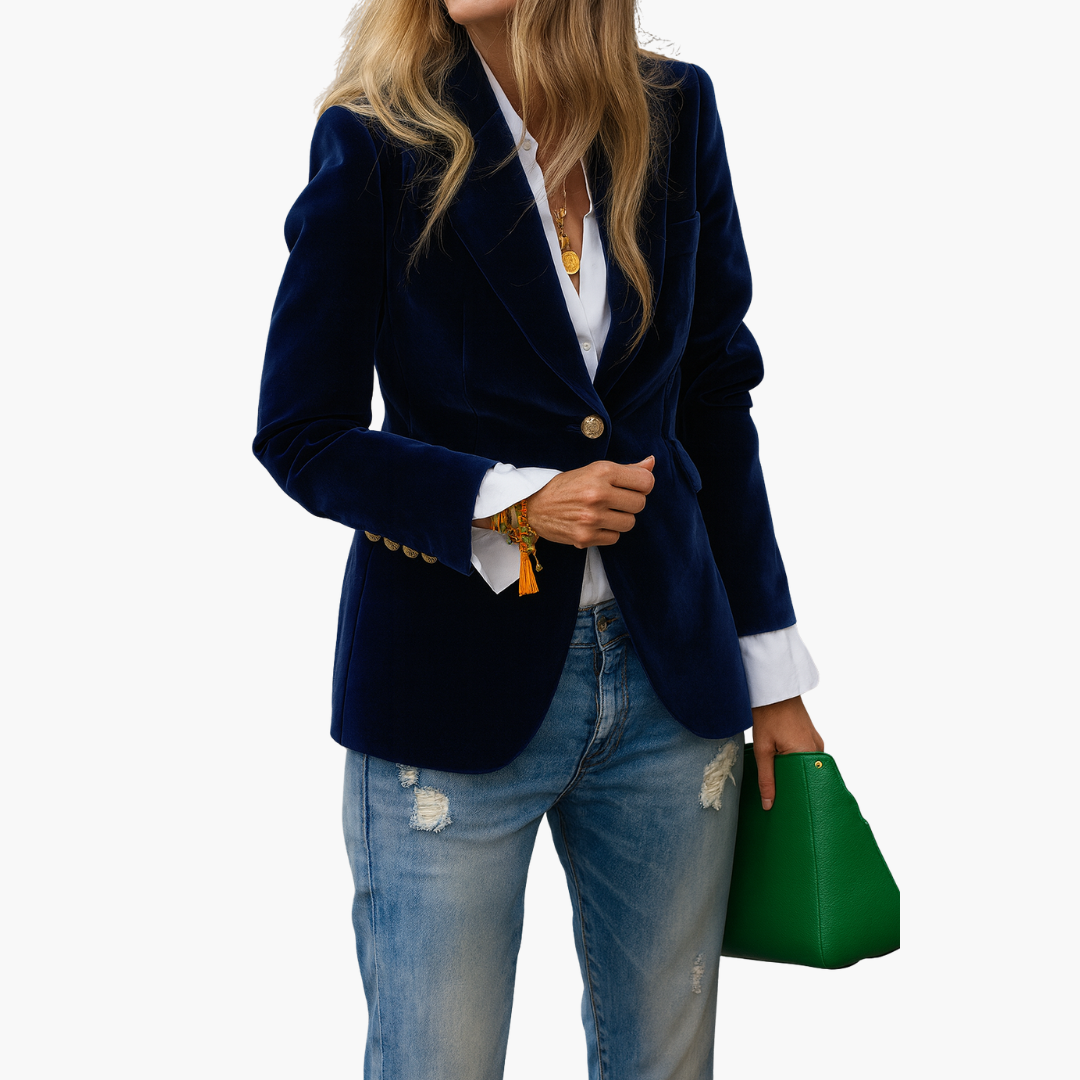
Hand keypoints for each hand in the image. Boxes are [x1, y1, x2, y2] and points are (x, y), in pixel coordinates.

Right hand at [522, 457, 655, 547]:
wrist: (533, 506)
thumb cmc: (567, 486)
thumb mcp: (594, 470)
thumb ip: (625, 469)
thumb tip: (652, 462)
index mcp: (602, 472)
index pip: (645, 481)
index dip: (643, 485)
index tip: (632, 486)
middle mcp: (597, 493)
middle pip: (640, 504)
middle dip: (631, 503)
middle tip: (615, 500)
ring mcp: (591, 517)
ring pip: (629, 523)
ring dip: (620, 519)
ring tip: (604, 512)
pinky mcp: (585, 537)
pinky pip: (615, 537)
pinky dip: (608, 532)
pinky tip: (594, 524)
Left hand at [751, 695, 824, 810]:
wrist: (773, 690)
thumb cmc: (768, 716)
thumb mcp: (764, 750)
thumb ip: (767, 778)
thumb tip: (769, 804)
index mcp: (808, 753)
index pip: (806, 785)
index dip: (795, 797)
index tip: (785, 808)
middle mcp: (817, 749)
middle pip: (807, 777)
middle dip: (793, 787)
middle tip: (779, 799)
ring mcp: (815, 742)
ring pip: (805, 766)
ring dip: (793, 773)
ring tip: (779, 784)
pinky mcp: (811, 737)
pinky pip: (805, 756)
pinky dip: (795, 762)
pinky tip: (782, 766)